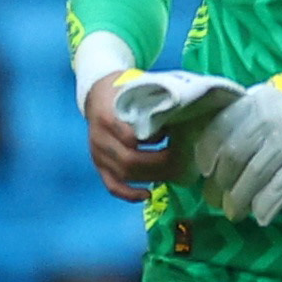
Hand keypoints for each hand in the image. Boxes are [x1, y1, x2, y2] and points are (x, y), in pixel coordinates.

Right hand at [83, 72, 180, 203]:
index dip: (154, 141)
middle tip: (184, 161)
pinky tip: (146, 195)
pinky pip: (111, 185)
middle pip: (130, 160)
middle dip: (160, 164)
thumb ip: (154, 101)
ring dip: (151, 177)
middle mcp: (99, 139)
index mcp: (107, 117)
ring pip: (124, 174)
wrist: (96, 95)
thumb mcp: (137, 87)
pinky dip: (128, 193)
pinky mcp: (99, 165)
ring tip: (175, 173)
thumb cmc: (123, 90)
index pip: (130, 137)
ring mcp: (98, 154)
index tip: (175, 137)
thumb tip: (184, 112)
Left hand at [200, 36, 281, 224]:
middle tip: (216, 201)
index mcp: (254, 102)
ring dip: (241, 201)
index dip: (205, 156)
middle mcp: (269, 121)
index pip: (218, 132)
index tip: (203, 173)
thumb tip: (219, 142)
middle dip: (220, 185)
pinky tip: (261, 217)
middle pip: (233, 160)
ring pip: (255, 177)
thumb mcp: (271, 92)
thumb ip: (246, 112)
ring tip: (236, 213)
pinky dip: (268, 206)